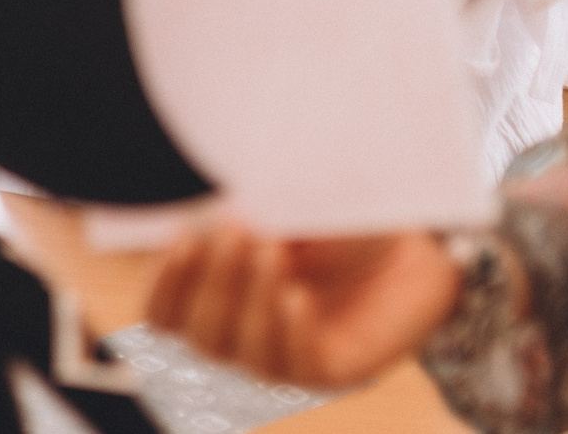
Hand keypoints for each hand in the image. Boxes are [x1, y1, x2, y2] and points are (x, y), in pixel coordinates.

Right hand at [146, 223, 460, 388]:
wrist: (404, 242)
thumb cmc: (328, 215)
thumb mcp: (279, 203)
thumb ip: (241, 207)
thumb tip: (203, 197)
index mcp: (212, 299)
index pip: (164, 313)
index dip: (163, 283)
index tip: (179, 236)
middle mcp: (240, 336)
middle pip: (200, 333)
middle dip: (212, 280)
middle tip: (235, 227)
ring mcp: (283, 357)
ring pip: (243, 351)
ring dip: (250, 299)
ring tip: (273, 249)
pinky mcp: (331, 370)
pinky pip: (297, 364)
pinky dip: (289, 329)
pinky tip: (296, 295)